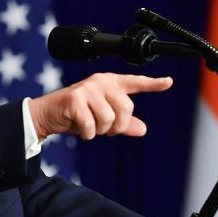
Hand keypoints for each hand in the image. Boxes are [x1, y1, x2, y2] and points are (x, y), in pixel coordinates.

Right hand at [27, 72, 172, 140]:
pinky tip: (81, 130)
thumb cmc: (77, 114)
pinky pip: (92, 125)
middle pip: (126, 109)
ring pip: (109, 119)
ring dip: (100, 131)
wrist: (49, 115)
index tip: (169, 82)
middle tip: (103, 128)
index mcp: (110, 83)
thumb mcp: (102, 118)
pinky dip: (88, 134)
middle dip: (117, 126)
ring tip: (89, 126)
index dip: (153, 84)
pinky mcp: (75, 99)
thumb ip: (123, 123)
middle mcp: (101, 82)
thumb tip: (142, 129)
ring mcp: (88, 89)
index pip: (135, 83)